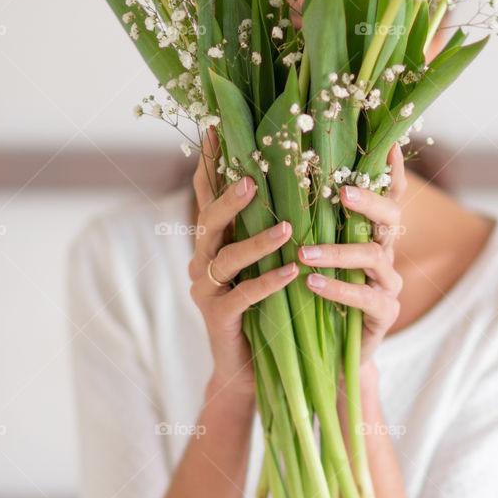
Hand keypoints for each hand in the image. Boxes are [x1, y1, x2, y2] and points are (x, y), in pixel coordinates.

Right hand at [188, 128, 297, 397]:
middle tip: (252, 179)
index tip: (214, 129)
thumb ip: (268, 225)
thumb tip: (296, 176)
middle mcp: (202, 262)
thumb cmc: (266, 308)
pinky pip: (244, 297)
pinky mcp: (219, 319)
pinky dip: (267, 283)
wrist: (253, 369)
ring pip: (227, 259)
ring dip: (257, 242)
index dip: (208, 165)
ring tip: (288, 228)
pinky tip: (291, 274)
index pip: (206, 196)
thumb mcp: (265, 261)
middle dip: (229, 199)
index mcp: (212, 242)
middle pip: (208, 222)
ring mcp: (207, 292)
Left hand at [297, 143, 405, 364]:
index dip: (391, 170)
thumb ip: (305, 219)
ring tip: (303, 253)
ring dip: (338, 251)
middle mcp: (385, 252)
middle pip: (392, 216)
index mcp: (369, 231)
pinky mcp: (384, 314)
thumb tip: (276, 172)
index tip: (390, 144)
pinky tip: (312, 284)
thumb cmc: (313, 295)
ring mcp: (388, 283)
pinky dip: (339, 289)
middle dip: (369, 201)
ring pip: (375, 256)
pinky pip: (367, 297)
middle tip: (341, 193)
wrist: (327, 353)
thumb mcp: (309, 252)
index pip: (387, 193)